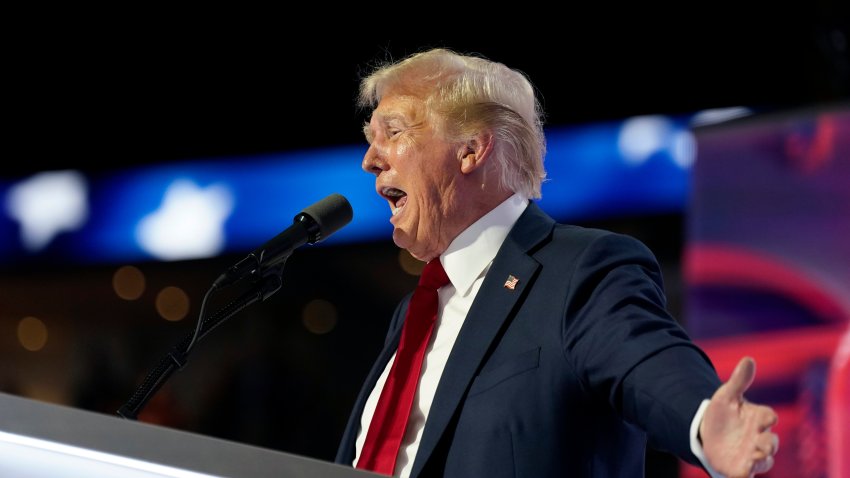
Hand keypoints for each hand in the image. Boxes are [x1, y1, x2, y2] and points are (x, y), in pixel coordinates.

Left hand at [700, 357, 778, 476]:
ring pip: (764, 460)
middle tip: (762, 444)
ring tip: (754, 458)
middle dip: (769, 443)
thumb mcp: (726, 395)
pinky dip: (747, 474)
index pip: (769, 416)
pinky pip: (748, 474)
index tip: (766, 418)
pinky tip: (742, 473)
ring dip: (761, 460)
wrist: (707, 433)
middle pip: (771, 442)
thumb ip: (738, 380)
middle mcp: (759, 437)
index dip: (768, 417)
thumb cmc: (722, 413)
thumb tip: (748, 359)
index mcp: (757, 417)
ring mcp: (751, 454)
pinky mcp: (740, 467)